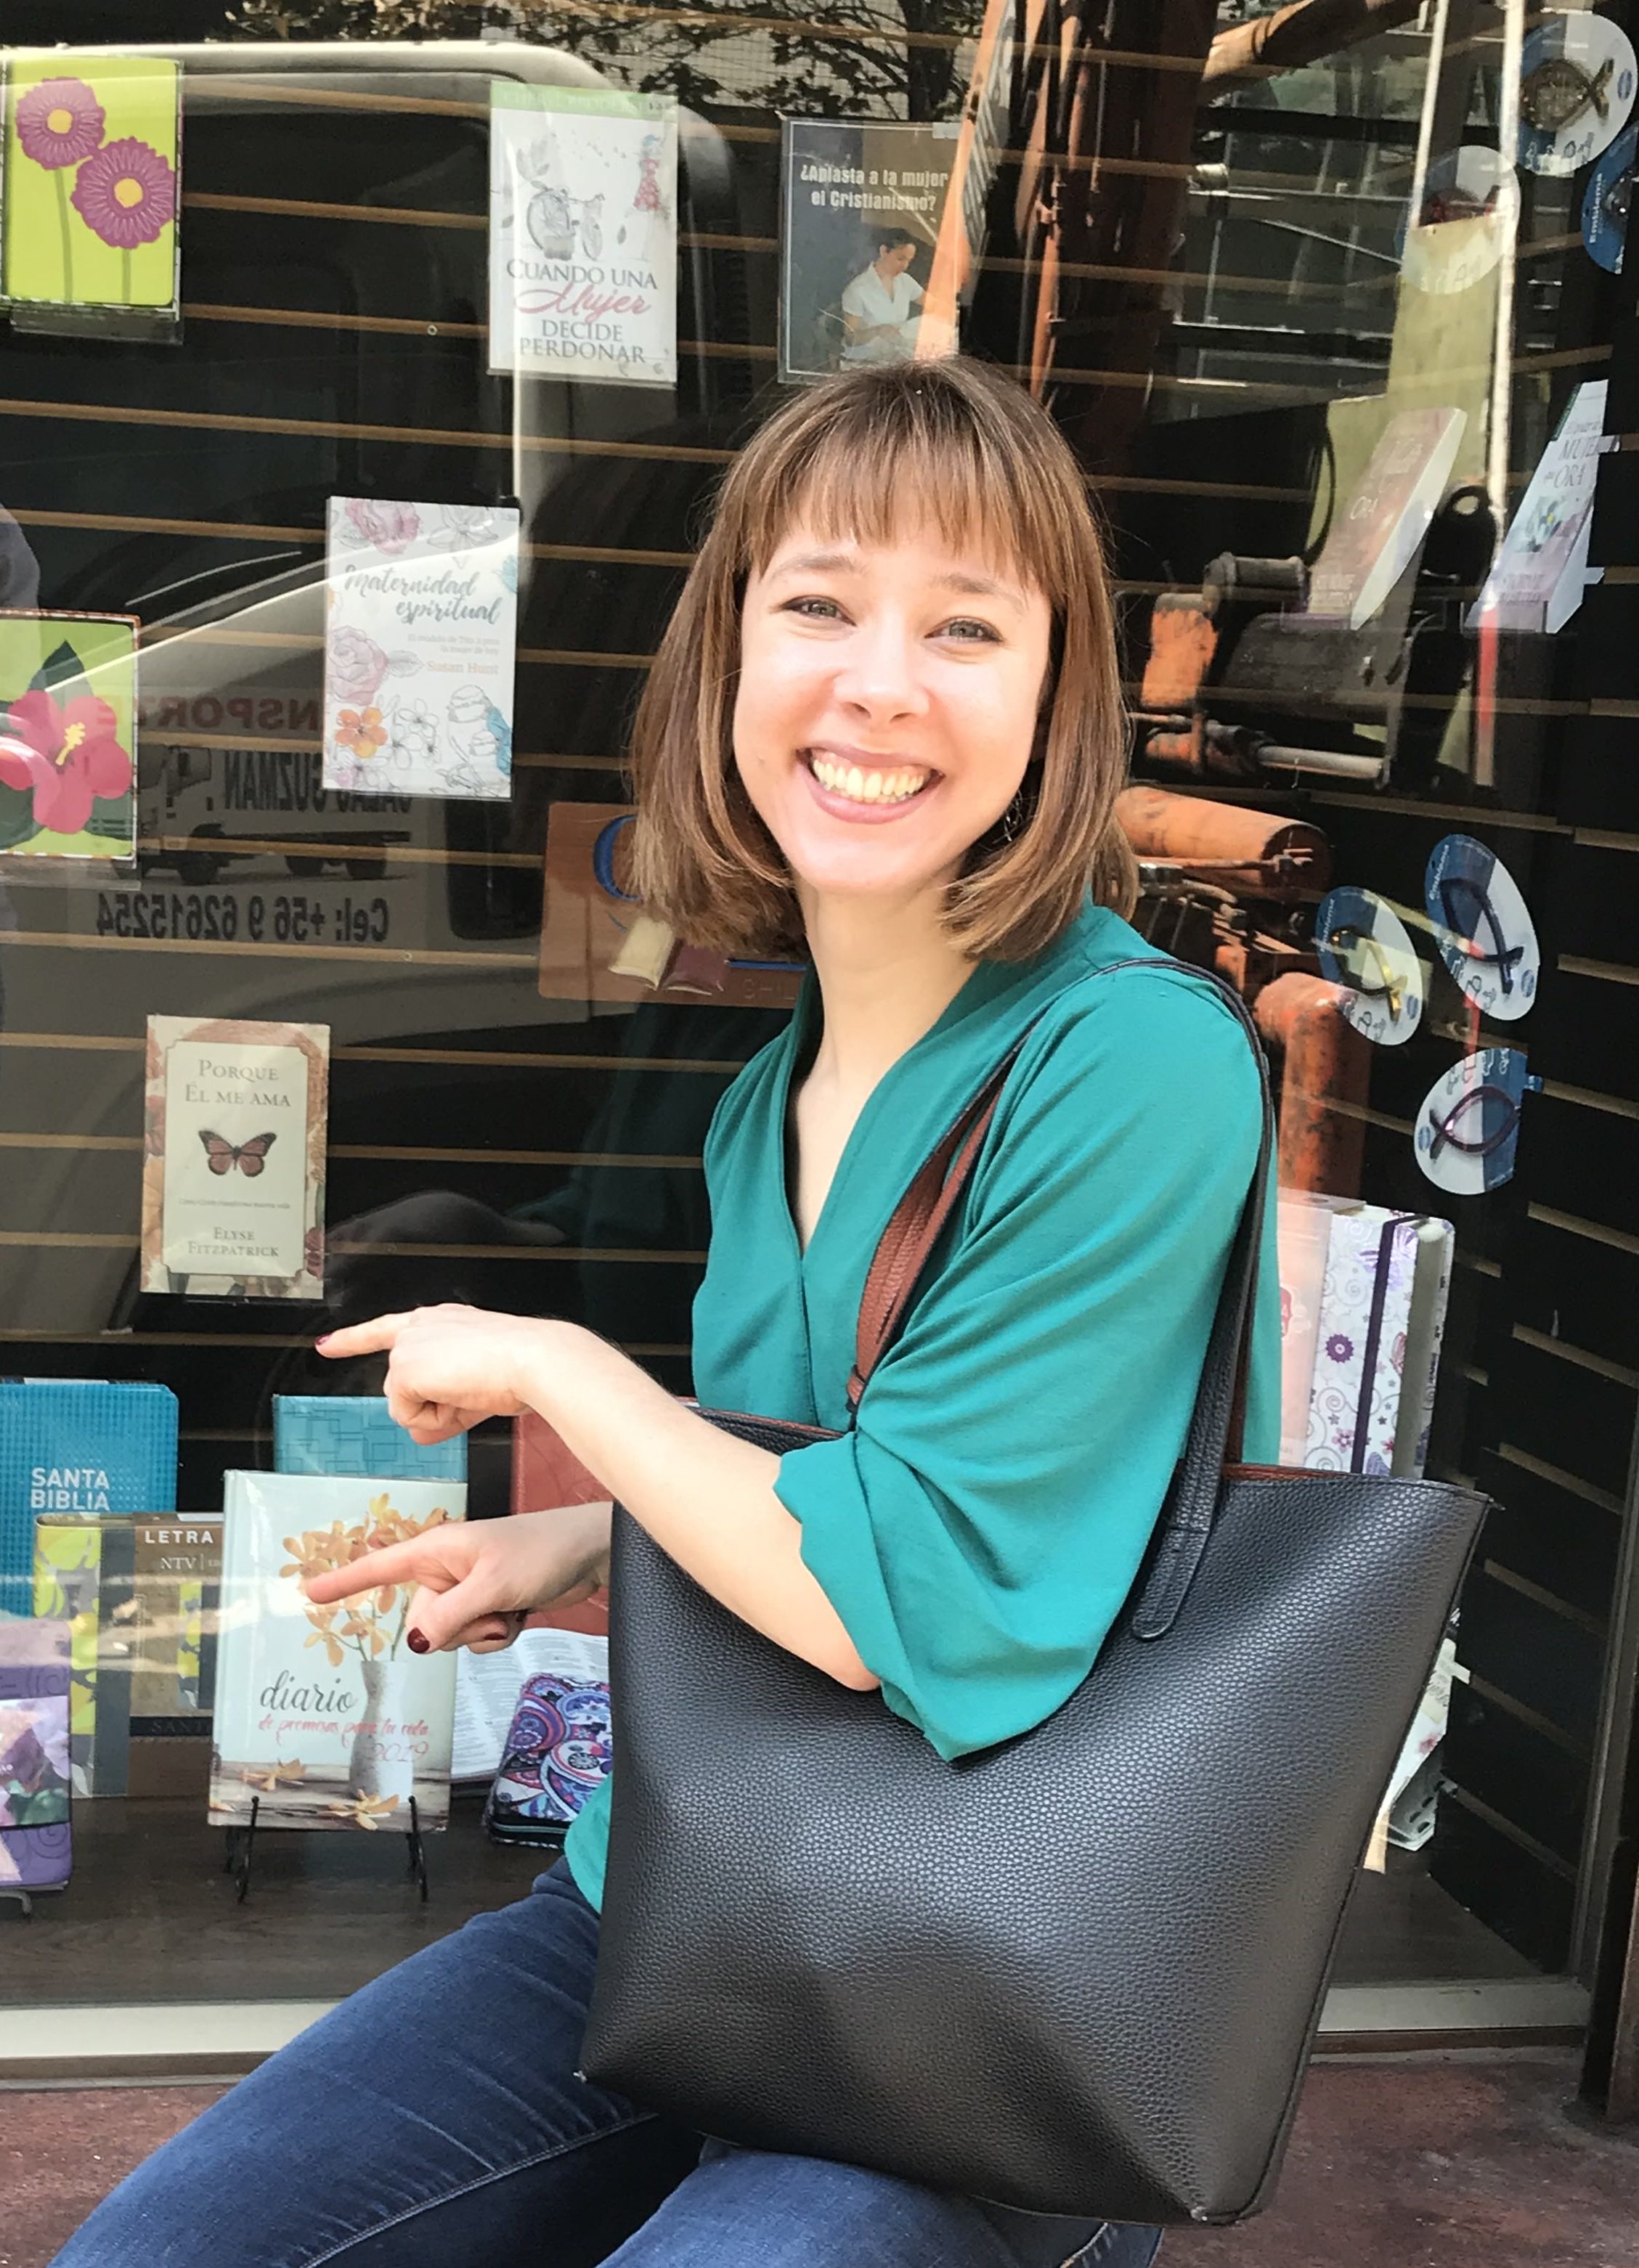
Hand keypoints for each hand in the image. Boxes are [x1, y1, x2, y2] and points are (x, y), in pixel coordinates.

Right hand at [302, 1503, 611, 1653]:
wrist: (587, 1553)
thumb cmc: (542, 1550)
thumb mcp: (492, 1586)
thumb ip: (449, 1617)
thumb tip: (412, 1645)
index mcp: (435, 1551)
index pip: (378, 1569)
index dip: (344, 1582)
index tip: (307, 1592)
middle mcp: (445, 1571)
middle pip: (422, 1624)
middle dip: (458, 1628)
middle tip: (493, 1604)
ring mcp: (466, 1591)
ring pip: (450, 1638)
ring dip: (483, 1633)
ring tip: (511, 1603)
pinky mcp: (488, 1607)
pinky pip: (475, 1641)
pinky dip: (497, 1635)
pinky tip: (520, 1613)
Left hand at [316, 1304, 556, 1441]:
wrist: (533, 1359)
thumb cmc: (521, 1366)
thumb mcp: (478, 1391)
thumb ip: (445, 1410)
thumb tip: (420, 1436)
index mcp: (441, 1322)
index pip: (387, 1329)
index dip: (353, 1339)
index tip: (326, 1344)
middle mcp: (420, 1326)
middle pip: (402, 1386)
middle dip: (432, 1405)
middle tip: (472, 1397)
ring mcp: (408, 1347)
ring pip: (404, 1403)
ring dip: (436, 1411)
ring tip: (472, 1391)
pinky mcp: (404, 1369)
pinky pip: (407, 1416)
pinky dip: (434, 1417)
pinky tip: (460, 1396)